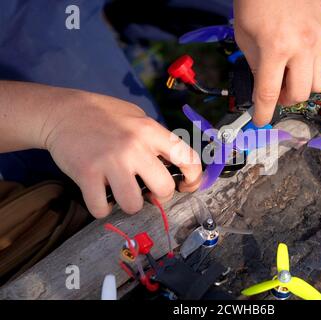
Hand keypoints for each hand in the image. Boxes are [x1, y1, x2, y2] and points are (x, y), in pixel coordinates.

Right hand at [42, 90, 201, 217]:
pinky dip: (102, 209)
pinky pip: (102, 209)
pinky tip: (101, 198)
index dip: (194, 179)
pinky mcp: (87, 174)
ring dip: (130, 205)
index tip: (187, 186)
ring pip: (134, 205)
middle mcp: (134, 146)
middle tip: (150, 191)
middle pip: (165, 189)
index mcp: (150, 131)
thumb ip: (156, 139)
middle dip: (160, 196)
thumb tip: (174, 165)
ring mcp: (110, 162)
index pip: (188, 158)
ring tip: (123, 194)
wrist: (62, 111)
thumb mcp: (137, 117)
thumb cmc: (103, 114)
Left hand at [234, 0, 320, 126]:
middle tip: (276, 90)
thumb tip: (264, 89)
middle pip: (300, 94)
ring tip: (291, 75)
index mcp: (275, 48)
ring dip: (303, 86)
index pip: (269, 94)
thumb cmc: (255, 2)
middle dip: (286, 99)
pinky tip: (300, 53)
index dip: (263, 112)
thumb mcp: (245, 37)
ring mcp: (320, 39)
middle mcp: (302, 46)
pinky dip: (312, 65)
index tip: (261, 120)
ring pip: (320, 83)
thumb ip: (257, 66)